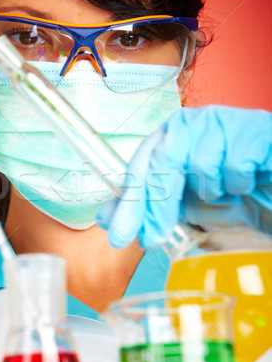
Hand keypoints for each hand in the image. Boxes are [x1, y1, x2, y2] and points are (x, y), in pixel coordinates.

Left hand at [96, 105, 271, 248]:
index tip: (118, 236)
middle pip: (162, 161)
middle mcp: (197, 122)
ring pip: (200, 163)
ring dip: (211, 191)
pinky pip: (235, 163)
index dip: (129, 202)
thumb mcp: (185, 207)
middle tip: (151, 239)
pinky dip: (240, 182)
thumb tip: (105, 217)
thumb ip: (149, 208)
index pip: (142, 163)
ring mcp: (226, 121)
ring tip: (227, 191)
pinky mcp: (256, 129)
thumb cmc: (236, 197)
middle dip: (154, 207)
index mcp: (175, 135)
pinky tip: (248, 181)